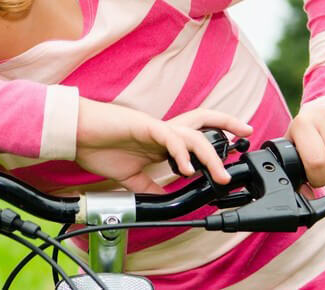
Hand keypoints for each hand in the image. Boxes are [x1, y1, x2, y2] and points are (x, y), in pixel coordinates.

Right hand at [75, 98, 252, 192]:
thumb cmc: (98, 148)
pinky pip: (170, 137)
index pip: (194, 134)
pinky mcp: (145, 127)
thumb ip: (149, 186)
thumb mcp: (129, 176)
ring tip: (218, 175)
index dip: (215, 134)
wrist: (77, 135)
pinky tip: (184, 169)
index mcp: (160, 140)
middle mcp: (162, 131)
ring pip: (192, 134)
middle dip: (226, 124)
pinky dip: (181, 153)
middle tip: (247, 132)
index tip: (235, 143)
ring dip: (208, 155)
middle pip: (202, 122)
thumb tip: (164, 201)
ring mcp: (155, 127)